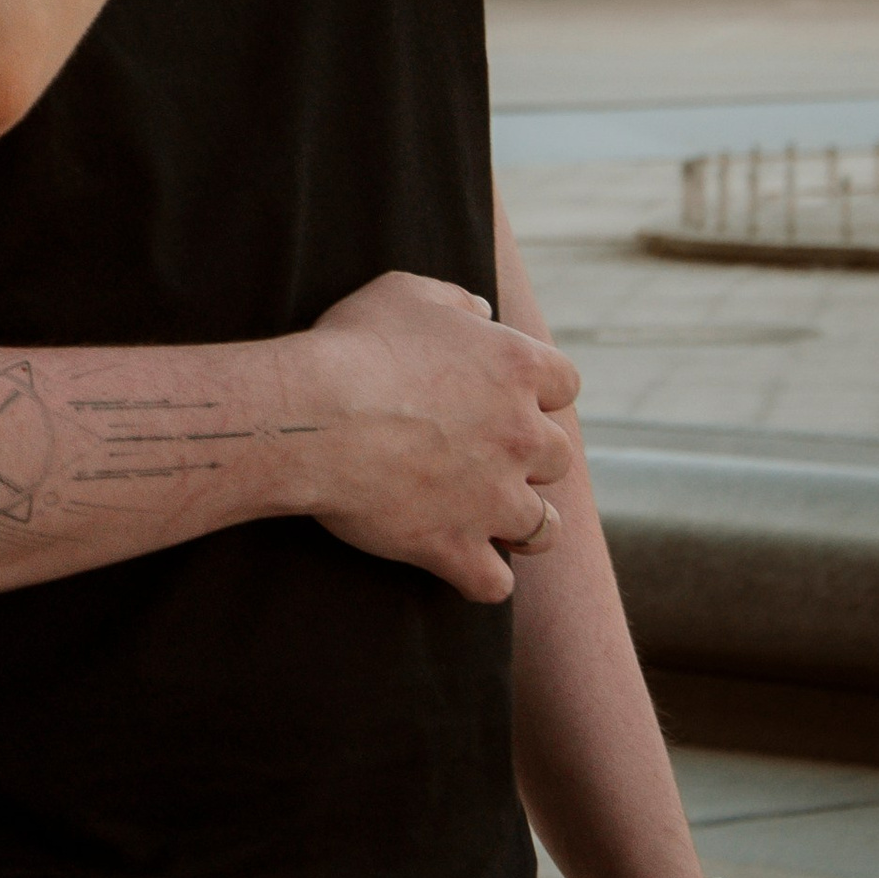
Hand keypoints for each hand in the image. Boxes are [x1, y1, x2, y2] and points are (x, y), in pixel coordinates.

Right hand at [293, 272, 580, 601]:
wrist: (314, 416)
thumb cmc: (354, 346)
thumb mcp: (406, 294)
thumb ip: (455, 301)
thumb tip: (482, 311)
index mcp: (516, 368)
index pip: (564, 384)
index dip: (538, 393)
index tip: (507, 398)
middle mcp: (520, 436)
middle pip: (559, 457)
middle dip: (529, 459)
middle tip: (487, 458)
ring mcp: (494, 499)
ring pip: (543, 529)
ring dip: (524, 525)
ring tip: (494, 522)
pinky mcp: (456, 547)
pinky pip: (493, 583)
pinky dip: (481, 578)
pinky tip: (461, 567)